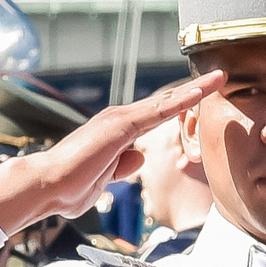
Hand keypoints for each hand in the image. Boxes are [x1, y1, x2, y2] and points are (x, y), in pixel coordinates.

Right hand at [0, 75, 223, 232]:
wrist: (46, 186)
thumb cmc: (67, 189)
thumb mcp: (105, 179)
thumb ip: (122, 168)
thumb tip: (140, 157)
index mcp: (117, 133)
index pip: (155, 116)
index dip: (179, 106)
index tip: (200, 98)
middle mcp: (119, 120)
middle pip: (164, 103)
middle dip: (193, 90)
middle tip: (219, 77)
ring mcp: (120, 120)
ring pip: (165, 101)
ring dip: (194, 89)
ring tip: (220, 77)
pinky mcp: (121, 125)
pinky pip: (158, 110)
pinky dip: (182, 99)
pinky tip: (201, 91)